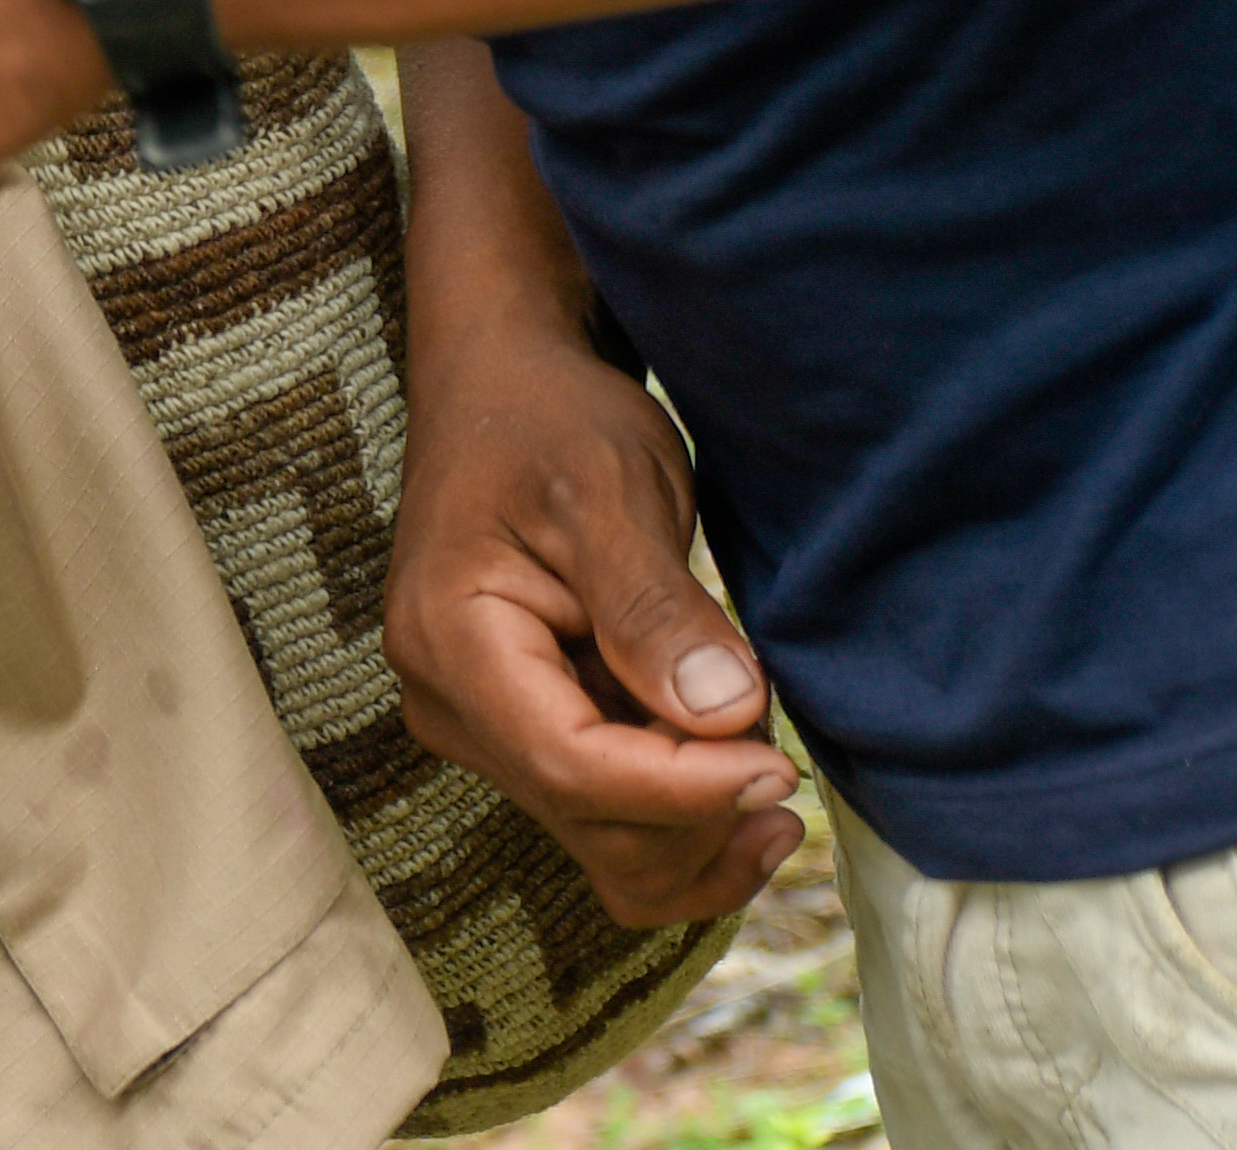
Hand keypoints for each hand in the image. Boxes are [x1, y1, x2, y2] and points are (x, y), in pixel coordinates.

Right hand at [385, 284, 796, 921]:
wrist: (503, 391)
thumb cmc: (549, 422)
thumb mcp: (608, 490)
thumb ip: (656, 607)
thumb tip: (727, 716)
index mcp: (450, 641)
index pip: (572, 765)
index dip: (686, 788)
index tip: (780, 766)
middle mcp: (449, 704)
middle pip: (591, 822)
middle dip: (702, 813)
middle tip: (787, 755)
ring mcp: (480, 727)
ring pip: (605, 845)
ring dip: (700, 837)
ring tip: (776, 780)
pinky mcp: (521, 734)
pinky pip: (605, 824)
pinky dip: (682, 832)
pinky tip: (745, 801)